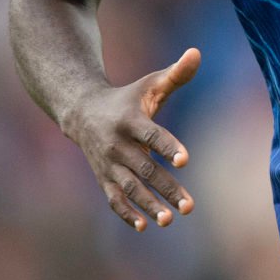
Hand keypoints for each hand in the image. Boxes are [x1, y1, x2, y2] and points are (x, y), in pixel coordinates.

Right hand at [62, 48, 200, 229]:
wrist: (82, 111)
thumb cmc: (127, 98)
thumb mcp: (149, 84)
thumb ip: (176, 73)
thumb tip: (197, 52)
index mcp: (130, 120)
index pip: (151, 134)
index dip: (167, 146)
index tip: (185, 160)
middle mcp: (116, 144)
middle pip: (144, 168)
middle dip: (166, 187)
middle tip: (189, 207)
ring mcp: (107, 164)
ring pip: (128, 188)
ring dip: (148, 205)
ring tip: (169, 220)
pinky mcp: (102, 178)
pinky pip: (113, 199)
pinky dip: (126, 214)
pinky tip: (143, 227)